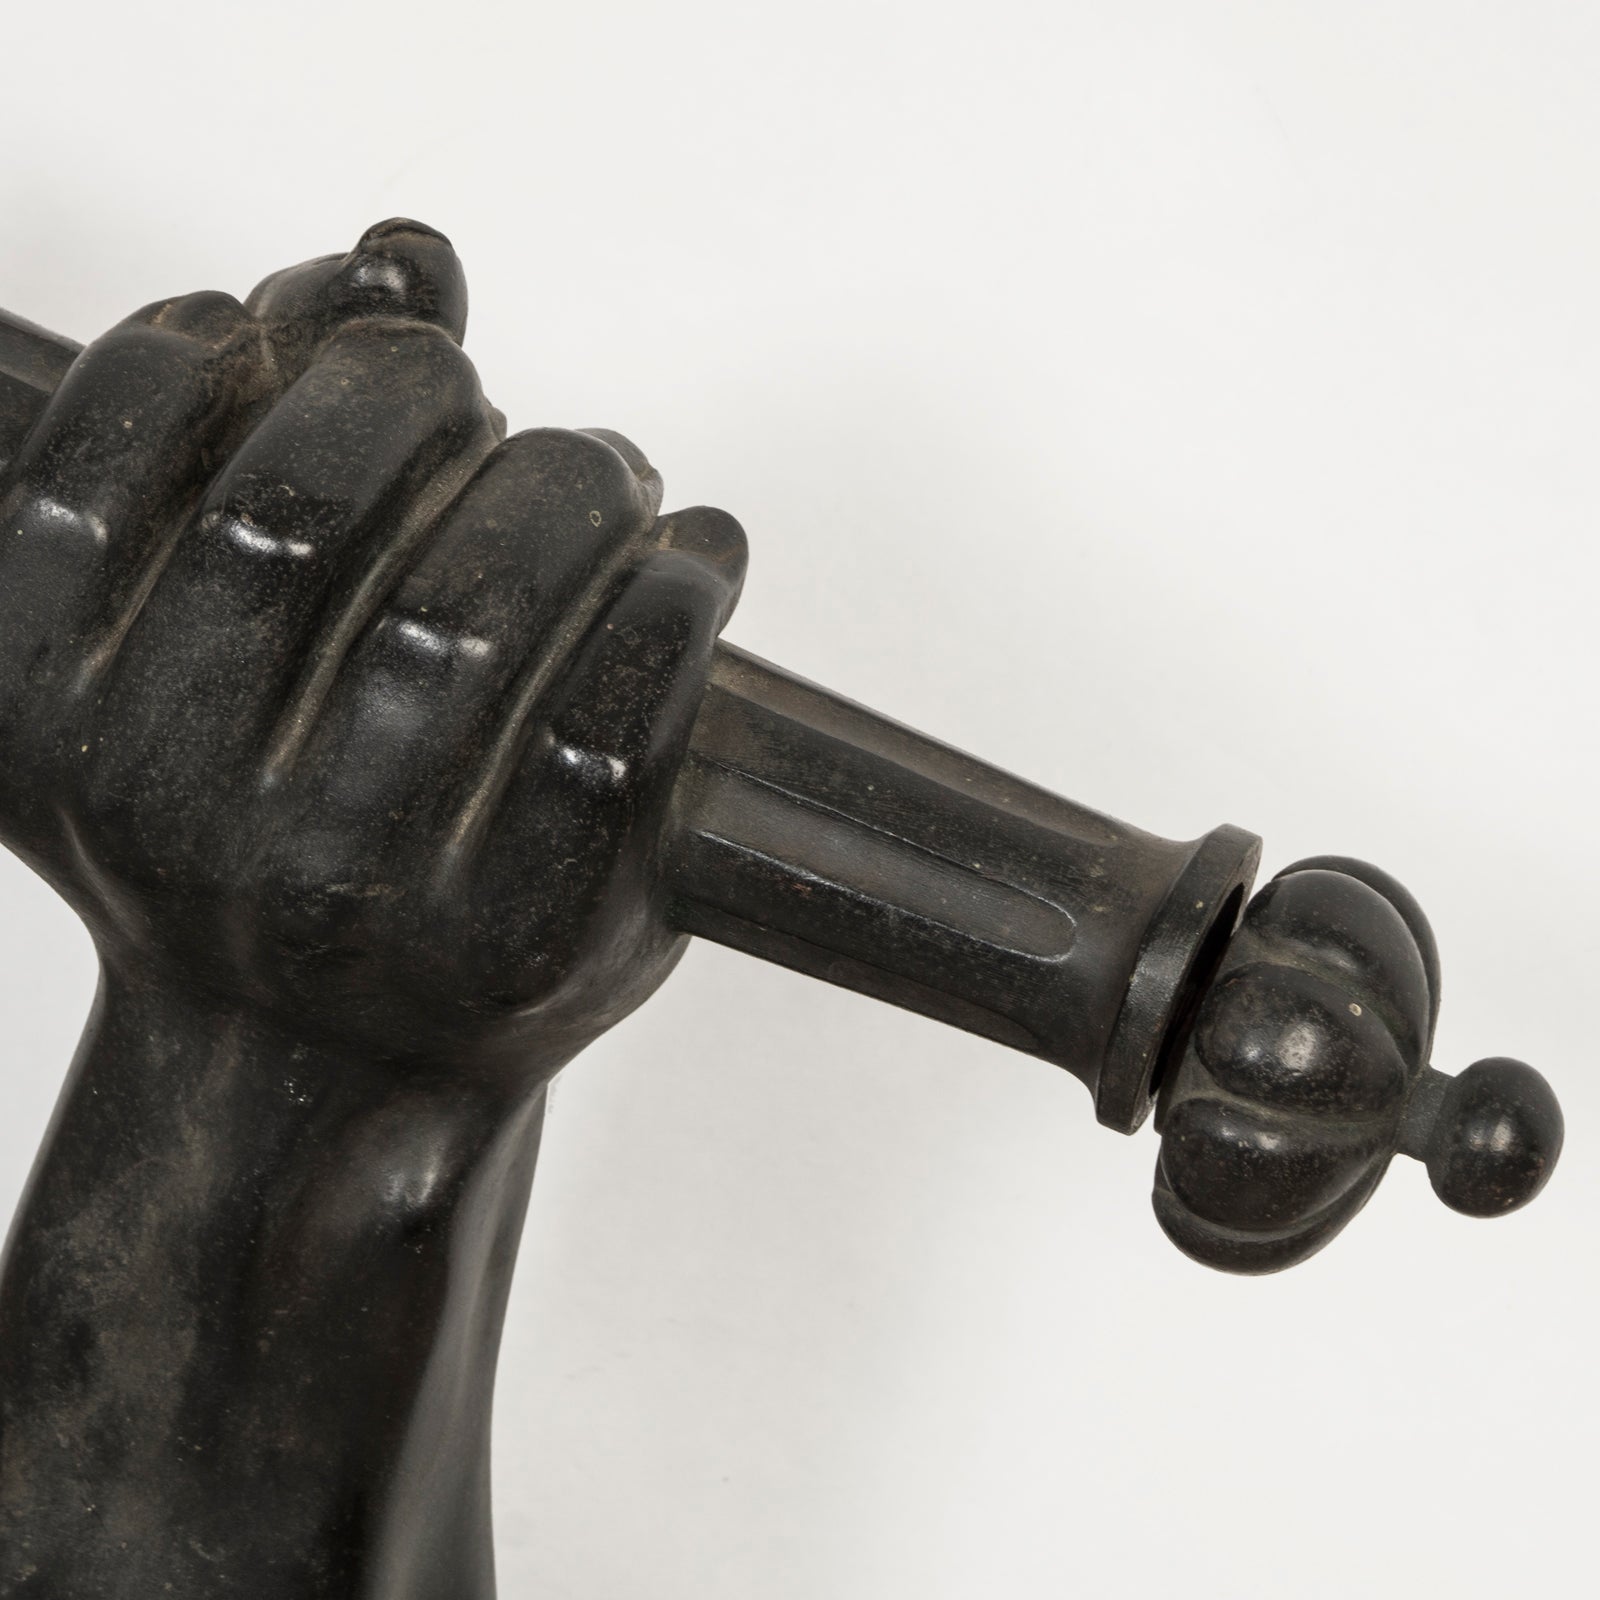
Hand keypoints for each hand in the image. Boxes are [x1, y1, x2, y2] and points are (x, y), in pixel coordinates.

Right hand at [0, 219, 745, 1069]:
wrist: (325, 1077)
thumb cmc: (278, 832)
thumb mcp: (212, 650)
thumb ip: (272, 431)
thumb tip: (405, 255)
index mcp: (54, 718)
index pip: (113, 455)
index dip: (248, 344)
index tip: (353, 337)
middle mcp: (177, 811)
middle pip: (302, 512)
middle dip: (426, 404)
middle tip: (500, 417)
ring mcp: (348, 889)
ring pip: (465, 611)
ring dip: (569, 488)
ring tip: (612, 480)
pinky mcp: (510, 941)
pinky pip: (605, 730)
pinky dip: (671, 603)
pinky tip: (692, 562)